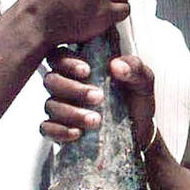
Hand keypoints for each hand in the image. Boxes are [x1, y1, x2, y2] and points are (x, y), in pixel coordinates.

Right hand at [41, 52, 156, 147]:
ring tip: (96, 119)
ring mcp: (62, 106)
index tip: (87, 70)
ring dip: (72, 112)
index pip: (59, 56)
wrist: (141, 131)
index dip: (67, 61)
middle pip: (52, 80)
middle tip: (98, 97)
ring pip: (51, 105)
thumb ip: (134, 67)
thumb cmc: (136, 99)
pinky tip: (78, 133)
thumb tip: (117, 65)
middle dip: (73, 89)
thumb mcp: (142, 80)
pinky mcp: (60, 128)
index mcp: (82, 66)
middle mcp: (67, 84)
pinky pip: (47, 128)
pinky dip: (60, 131)